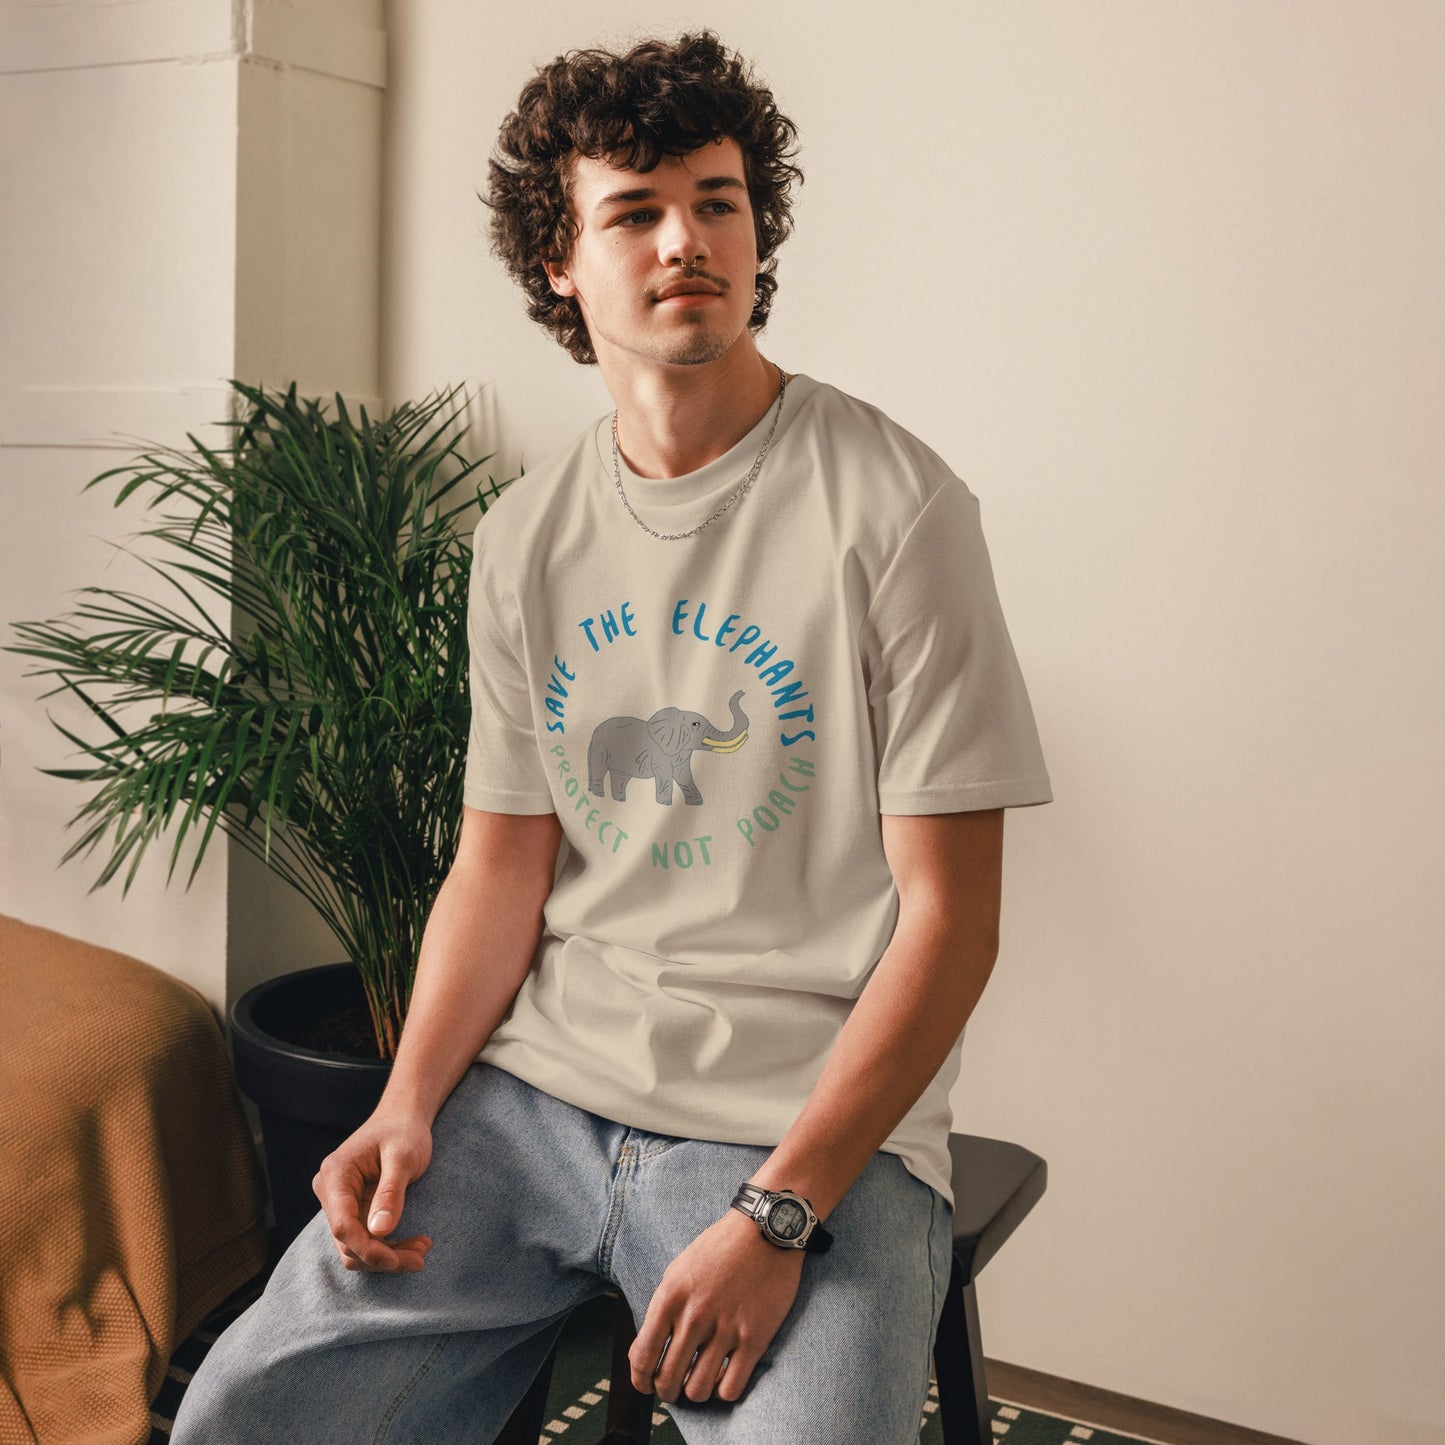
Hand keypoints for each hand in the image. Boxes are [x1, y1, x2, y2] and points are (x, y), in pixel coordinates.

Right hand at [311, 1109, 435, 1272]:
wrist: (402, 1118)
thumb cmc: (404, 1131)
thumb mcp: (403, 1156)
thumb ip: (391, 1192)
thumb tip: (379, 1232)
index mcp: (335, 1174)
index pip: (342, 1225)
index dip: (367, 1248)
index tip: (396, 1260)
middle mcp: (329, 1191)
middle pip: (347, 1242)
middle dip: (383, 1257)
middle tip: (422, 1257)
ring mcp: (338, 1203)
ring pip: (355, 1247)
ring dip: (388, 1256)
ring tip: (423, 1250)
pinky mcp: (352, 1211)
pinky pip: (364, 1240)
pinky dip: (388, 1248)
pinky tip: (414, 1245)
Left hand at [628, 1208, 806, 1404]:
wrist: (765, 1230)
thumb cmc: (719, 1249)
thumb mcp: (678, 1270)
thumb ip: (661, 1310)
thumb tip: (644, 1352)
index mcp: (670, 1297)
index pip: (643, 1358)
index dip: (640, 1381)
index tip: (646, 1385)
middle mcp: (695, 1316)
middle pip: (667, 1380)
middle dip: (666, 1392)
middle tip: (672, 1388)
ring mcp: (725, 1329)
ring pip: (697, 1391)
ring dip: (694, 1392)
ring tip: (699, 1380)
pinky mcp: (755, 1338)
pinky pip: (731, 1389)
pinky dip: (724, 1391)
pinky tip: (725, 1375)